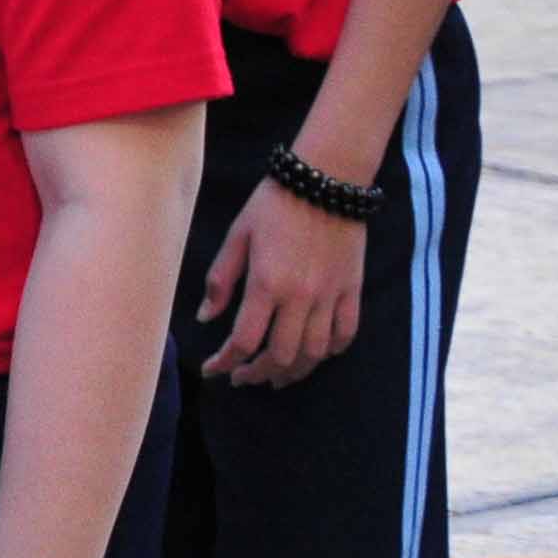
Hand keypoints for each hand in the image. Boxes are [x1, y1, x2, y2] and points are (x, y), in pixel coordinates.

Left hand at [198, 172, 366, 386]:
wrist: (325, 180)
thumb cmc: (273, 204)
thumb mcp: (237, 236)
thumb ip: (221, 280)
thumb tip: (206, 318)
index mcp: (267, 284)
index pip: (244, 341)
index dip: (225, 363)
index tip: (212, 370)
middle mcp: (301, 297)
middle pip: (281, 356)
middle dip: (258, 374)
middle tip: (243, 377)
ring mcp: (330, 296)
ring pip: (314, 353)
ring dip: (294, 372)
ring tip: (277, 377)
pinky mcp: (352, 290)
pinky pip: (345, 334)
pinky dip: (329, 351)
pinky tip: (314, 354)